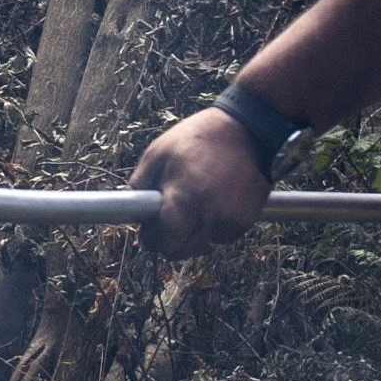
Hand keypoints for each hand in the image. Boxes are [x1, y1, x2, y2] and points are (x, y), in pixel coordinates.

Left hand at [131, 107, 270, 258]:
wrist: (246, 130)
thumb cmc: (197, 138)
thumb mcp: (158, 153)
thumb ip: (139, 184)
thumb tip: (131, 211)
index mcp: (185, 198)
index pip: (165, 242)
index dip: (153, 239)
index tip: (149, 230)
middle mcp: (211, 214)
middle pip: (183, 251)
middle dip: (172, 240)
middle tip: (170, 219)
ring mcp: (232, 219)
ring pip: (204, 244)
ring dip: (195, 233)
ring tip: (196, 201)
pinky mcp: (249, 218)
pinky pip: (224, 235)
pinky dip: (216, 226)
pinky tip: (215, 201)